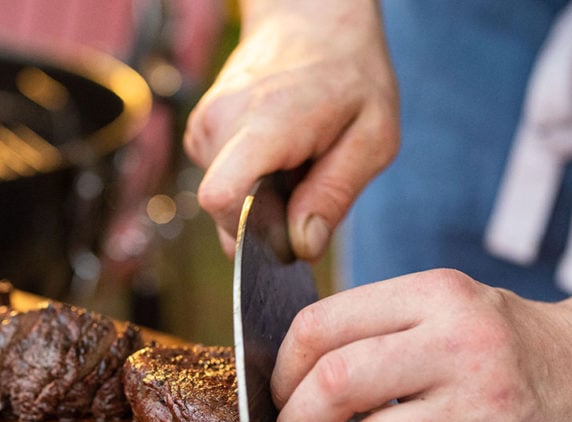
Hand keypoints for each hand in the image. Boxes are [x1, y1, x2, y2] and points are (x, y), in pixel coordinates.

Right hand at [183, 0, 398, 259]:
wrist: (310, 23)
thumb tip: (300, 248)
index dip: (250, 233)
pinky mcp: (199, 133)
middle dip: (265, 217)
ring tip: (294, 161)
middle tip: (308, 181)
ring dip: (259, 198)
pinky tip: (275, 154)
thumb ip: (334, 196)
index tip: (287, 230)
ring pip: (223, 200)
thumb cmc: (349, 75)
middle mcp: (221, 123)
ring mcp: (203, 126)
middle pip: (225, 211)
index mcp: (265, 123)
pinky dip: (249, 182)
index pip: (221, 198)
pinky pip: (220, 182)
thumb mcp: (372, 137)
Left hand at [272, 269, 571, 421]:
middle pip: (335, 382)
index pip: (320, 325)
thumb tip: (285, 377)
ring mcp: (479, 403)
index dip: (281, 368)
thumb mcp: (439, 304)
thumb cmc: (493, 339)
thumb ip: (370, 326)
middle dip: (294, 421)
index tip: (280, 391)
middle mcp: (457, 342)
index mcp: (432, 294)